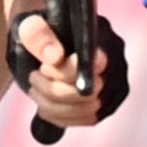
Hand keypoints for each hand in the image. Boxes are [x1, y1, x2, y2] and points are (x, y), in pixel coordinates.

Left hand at [4, 5, 126, 131]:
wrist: (46, 43)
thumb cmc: (39, 33)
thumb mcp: (30, 26)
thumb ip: (38, 35)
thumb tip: (54, 57)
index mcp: (101, 35)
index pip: (91, 65)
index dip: (63, 73)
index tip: (42, 67)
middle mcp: (116, 60)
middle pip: (90, 92)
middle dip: (53, 90)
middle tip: (34, 78)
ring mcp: (116, 85)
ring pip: (89, 111)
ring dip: (53, 106)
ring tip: (36, 89)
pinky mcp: (109, 104)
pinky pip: (88, 120)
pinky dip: (61, 117)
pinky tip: (45, 104)